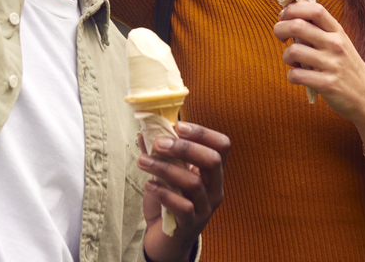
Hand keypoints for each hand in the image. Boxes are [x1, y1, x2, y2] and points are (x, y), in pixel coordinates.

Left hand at [139, 121, 230, 261]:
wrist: (166, 239)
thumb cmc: (170, 201)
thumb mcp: (166, 173)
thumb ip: (159, 153)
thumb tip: (145, 130)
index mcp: (212, 172)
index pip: (222, 145)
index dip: (202, 132)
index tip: (178, 125)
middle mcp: (215, 188)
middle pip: (212, 160)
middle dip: (185, 147)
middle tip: (159, 143)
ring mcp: (206, 208)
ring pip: (194, 183)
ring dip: (165, 168)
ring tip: (143, 162)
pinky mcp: (192, 224)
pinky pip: (183, 207)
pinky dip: (164, 193)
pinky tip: (149, 185)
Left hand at [272, 0, 364, 152]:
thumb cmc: (347, 67)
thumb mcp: (340, 43)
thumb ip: (319, 30)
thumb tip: (288, 16)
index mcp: (337, 31)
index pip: (314, 9)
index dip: (293, 9)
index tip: (284, 16)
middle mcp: (335, 45)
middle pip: (298, 26)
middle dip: (280, 29)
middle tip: (280, 37)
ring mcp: (332, 64)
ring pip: (293, 51)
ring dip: (286, 56)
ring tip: (292, 61)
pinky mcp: (327, 84)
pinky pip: (296, 75)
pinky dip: (291, 76)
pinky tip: (298, 77)